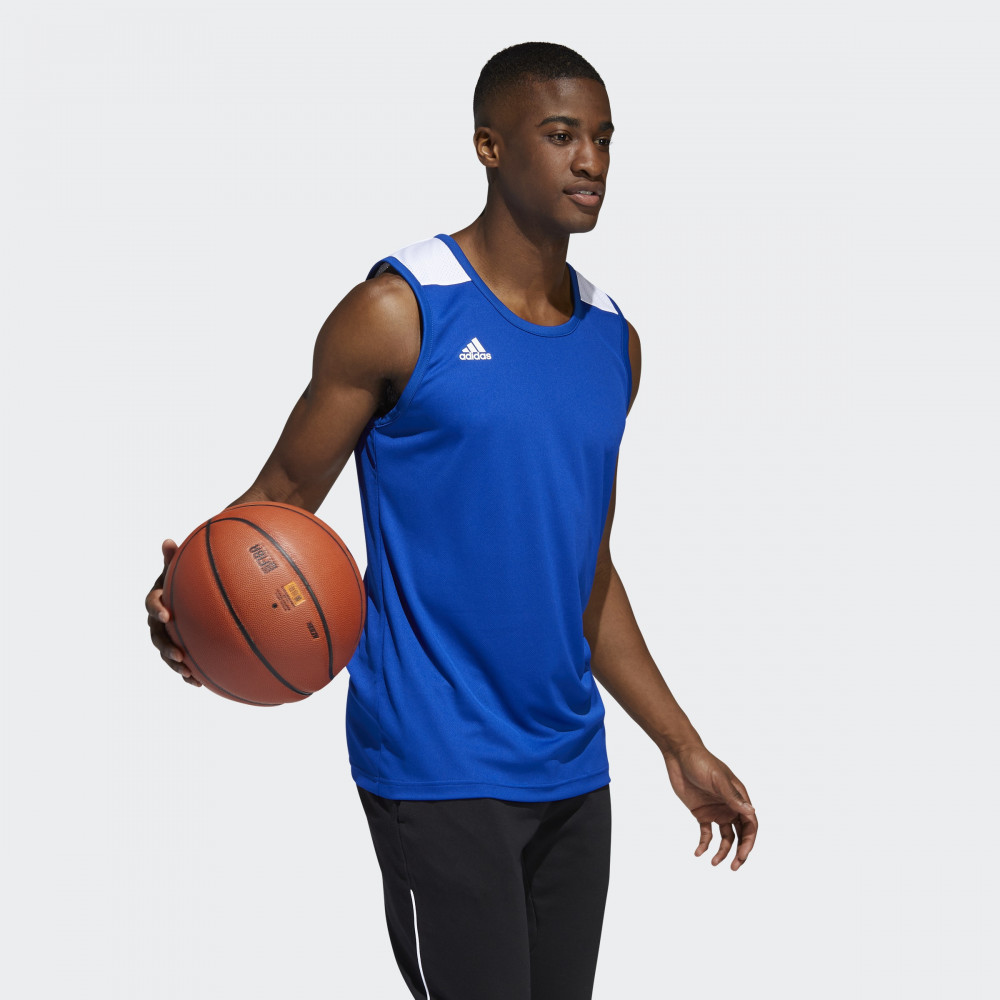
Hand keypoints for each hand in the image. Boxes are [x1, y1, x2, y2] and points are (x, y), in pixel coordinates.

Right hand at [144, 538, 201, 686]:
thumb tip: (168, 541)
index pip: (151, 604)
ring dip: (174, 664)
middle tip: (179, 654)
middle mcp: (157, 620)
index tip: (167, 614)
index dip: (157, 609)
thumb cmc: (182, 578)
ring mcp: (166, 635)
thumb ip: (173, 559)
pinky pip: (180, 662)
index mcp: (157, 599)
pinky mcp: (177, 646)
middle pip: (157, 635)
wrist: (187, 595)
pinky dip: (187, 674)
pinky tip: (200, 683)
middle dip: (166, 646)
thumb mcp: (177, 568)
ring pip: (166, 652)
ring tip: (187, 672)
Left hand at [662, 745, 755, 869]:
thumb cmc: (701, 762)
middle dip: (739, 852)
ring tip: (713, 862)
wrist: (679, 755)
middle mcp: (730, 806)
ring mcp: (716, 810)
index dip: (749, 842)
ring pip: (725, 837)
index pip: (750, 824)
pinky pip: (706, 834)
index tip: (742, 855)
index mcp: (739, 797)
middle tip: (733, 866)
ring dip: (722, 851)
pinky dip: (704, 844)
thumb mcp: (717, 779)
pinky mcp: (702, 813)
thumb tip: (751, 811)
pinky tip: (698, 852)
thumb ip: (732, 796)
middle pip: (741, 835)